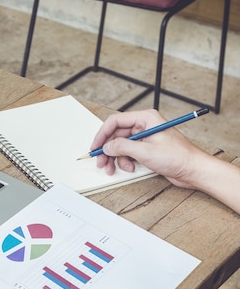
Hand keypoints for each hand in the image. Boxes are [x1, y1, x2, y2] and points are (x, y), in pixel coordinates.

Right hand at [90, 109, 207, 188]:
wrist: (193, 170)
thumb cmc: (178, 157)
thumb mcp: (145, 151)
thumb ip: (122, 147)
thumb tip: (107, 146)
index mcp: (146, 118)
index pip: (115, 121)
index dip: (102, 134)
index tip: (95, 146)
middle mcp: (144, 125)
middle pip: (116, 135)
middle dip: (108, 149)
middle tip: (101, 161)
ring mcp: (145, 137)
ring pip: (121, 145)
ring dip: (116, 158)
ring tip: (115, 168)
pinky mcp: (147, 148)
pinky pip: (128, 152)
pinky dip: (125, 161)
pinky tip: (130, 168)